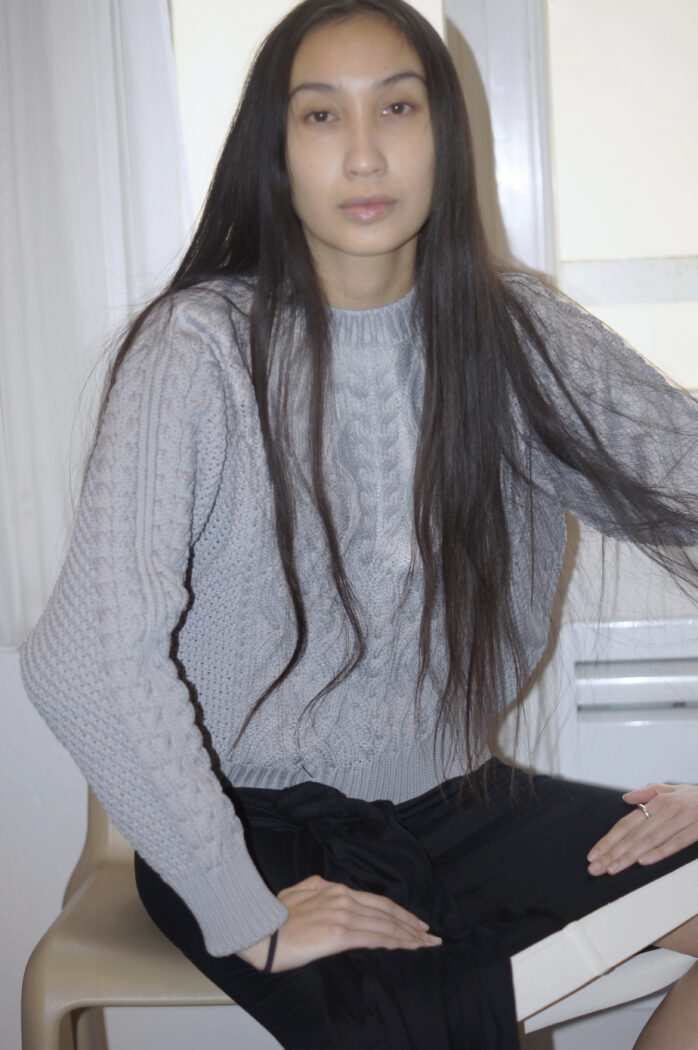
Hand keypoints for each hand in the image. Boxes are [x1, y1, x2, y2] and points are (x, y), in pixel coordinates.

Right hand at [236, 873, 441, 971]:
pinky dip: (394, 941)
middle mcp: (344, 899)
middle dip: (411, 924)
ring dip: (408, 935)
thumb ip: (316, 886)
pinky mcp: (339, 934)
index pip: (377, 901)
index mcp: (336, 889)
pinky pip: (374, 938)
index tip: (416, 922)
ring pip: (385, 925)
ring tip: (425, 943)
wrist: (261, 931)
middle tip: (431, 935)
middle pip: (387, 912)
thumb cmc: (276, 915)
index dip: (400, 912)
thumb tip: (327, 885)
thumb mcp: (298, 890)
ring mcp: (343, 916)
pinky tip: (406, 947)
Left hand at [587, 782, 697, 875]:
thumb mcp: (676, 789)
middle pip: (633, 834)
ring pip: (650, 839)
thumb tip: (626, 798)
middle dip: (612, 852)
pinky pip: (677, 841)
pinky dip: (660, 851)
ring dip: (629, 855)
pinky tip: (643, 861)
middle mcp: (667, 807)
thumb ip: (651, 793)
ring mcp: (683, 817)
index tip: (593, 855)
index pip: (627, 823)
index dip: (609, 839)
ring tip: (612, 869)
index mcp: (659, 801)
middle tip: (594, 868)